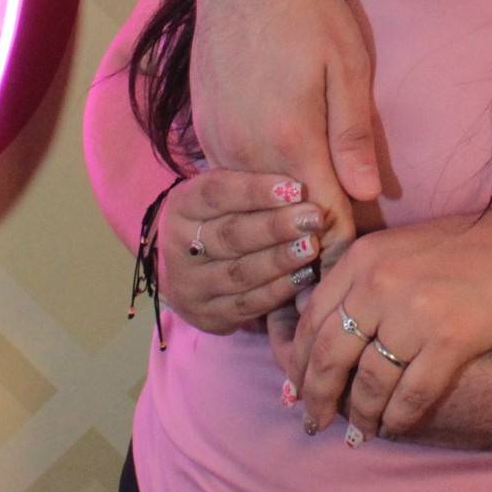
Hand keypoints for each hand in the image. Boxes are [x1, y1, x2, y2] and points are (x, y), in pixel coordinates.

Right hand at [155, 170, 325, 336]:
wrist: (192, 270)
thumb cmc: (224, 218)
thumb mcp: (228, 195)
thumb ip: (257, 184)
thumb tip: (302, 175)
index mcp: (181, 206)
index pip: (215, 193)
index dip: (256, 191)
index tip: (296, 187)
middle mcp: (178, 247)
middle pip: (230, 235)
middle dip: (276, 226)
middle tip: (313, 217)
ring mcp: (190, 285)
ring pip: (240, 272)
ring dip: (281, 260)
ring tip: (312, 246)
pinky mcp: (208, 316)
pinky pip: (248, 304)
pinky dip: (279, 290)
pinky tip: (305, 276)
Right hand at [187, 0, 382, 258]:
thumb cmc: (305, 14)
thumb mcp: (347, 66)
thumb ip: (354, 135)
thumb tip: (367, 194)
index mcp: (290, 139)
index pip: (322, 219)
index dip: (345, 244)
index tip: (361, 259)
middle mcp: (246, 151)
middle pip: (283, 224)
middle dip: (312, 241)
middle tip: (339, 249)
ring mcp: (218, 144)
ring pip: (252, 208)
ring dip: (279, 219)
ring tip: (307, 229)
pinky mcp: (202, 133)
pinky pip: (231, 181)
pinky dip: (255, 193)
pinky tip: (275, 187)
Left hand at [285, 211, 491, 443]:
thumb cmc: (463, 251)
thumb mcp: (398, 249)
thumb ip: (358, 282)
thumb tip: (316, 330)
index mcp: (363, 257)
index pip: (314, 319)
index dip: (300, 361)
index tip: (297, 386)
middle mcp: (381, 282)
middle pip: (331, 355)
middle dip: (318, 396)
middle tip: (314, 420)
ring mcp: (415, 311)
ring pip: (370, 382)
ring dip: (360, 415)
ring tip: (358, 430)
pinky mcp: (450, 339)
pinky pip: (410, 395)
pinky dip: (397, 419)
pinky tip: (393, 427)